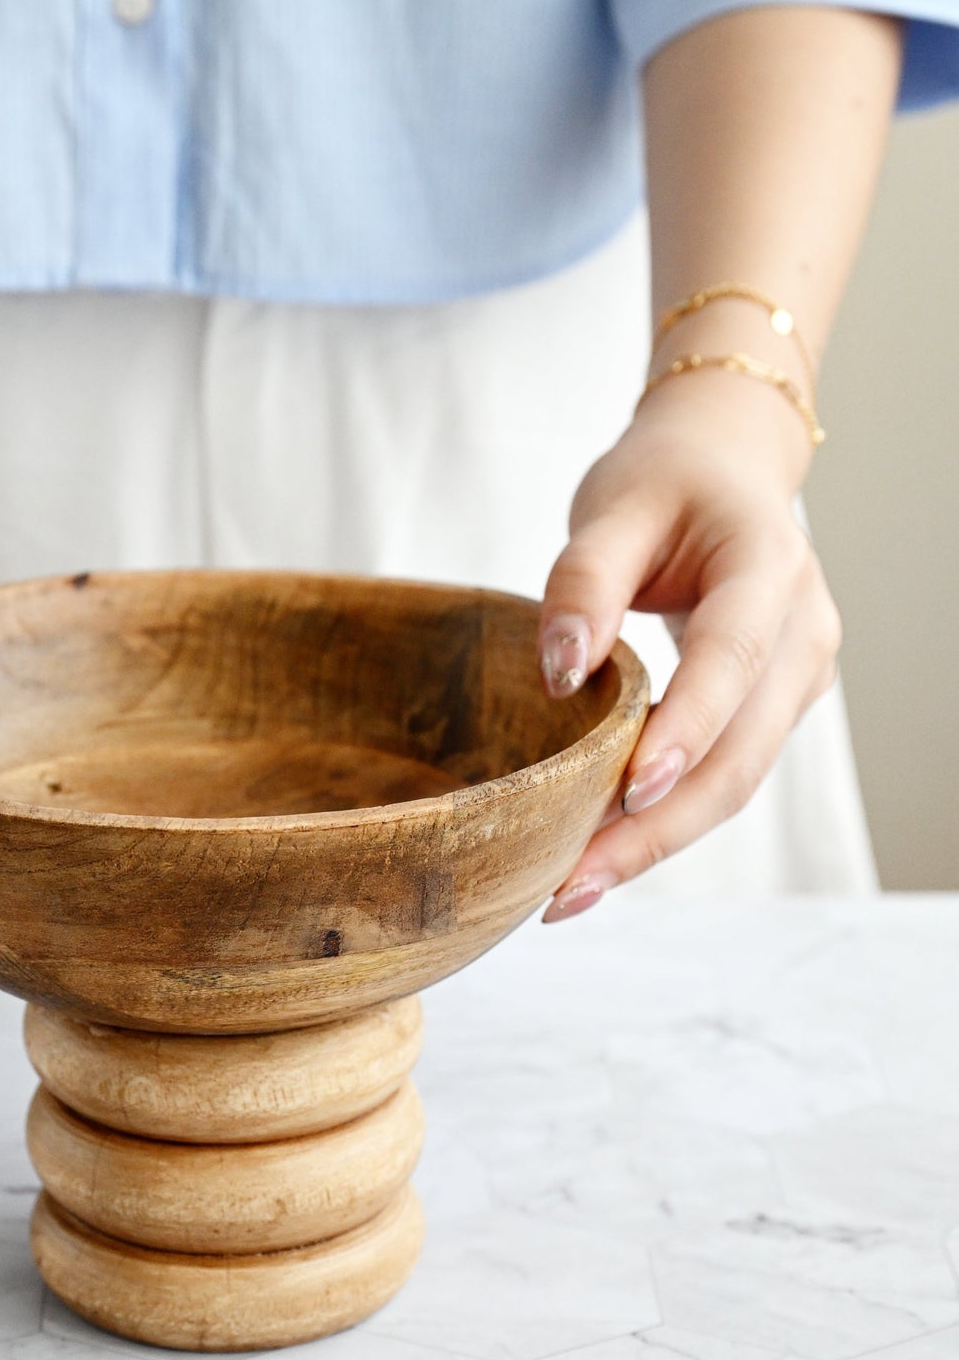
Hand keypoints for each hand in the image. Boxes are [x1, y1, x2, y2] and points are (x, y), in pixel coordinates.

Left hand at [535, 368, 841, 918]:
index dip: (686, 730)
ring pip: (734, 783)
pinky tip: (596, 856)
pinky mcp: (772, 708)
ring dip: (654, 843)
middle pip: (739, 755)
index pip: (731, 660)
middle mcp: (801, 634)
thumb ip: (583, 583)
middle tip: (566, 888)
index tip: (629, 790)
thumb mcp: (612, 507)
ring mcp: (796, 679)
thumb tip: (559, 671)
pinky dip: (662, 821)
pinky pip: (722, 777)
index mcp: (770, 566)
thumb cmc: (664, 481)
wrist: (722, 467)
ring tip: (567, 892)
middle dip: (655, 830)